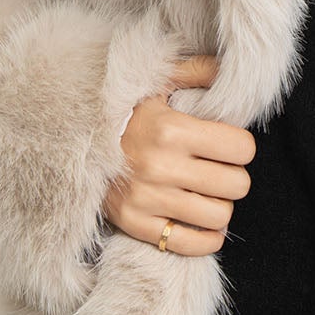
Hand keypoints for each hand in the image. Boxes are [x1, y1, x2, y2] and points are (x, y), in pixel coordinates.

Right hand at [101, 53, 256, 257]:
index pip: (241, 148)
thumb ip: (196, 71)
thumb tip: (229, 70)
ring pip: (218, 216)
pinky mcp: (134, 223)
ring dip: (220, 206)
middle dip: (233, 177)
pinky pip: (188, 243)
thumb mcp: (158, 82)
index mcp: (172, 129)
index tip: (229, 146)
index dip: (241, 147)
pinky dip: (206, 239)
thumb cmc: (126, 110)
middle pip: (236, 185)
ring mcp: (147, 198)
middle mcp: (161, 166)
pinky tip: (206, 226)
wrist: (74, 138)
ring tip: (207, 194)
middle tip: (219, 171)